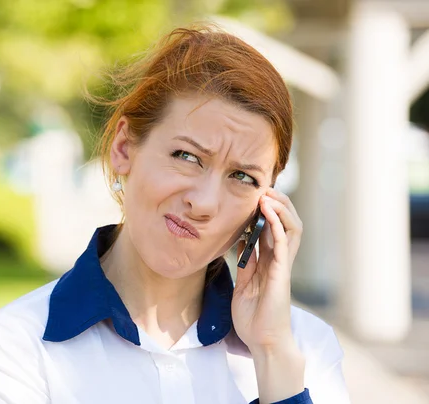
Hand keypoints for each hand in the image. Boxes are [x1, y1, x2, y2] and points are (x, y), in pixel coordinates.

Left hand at [231, 188, 304, 401]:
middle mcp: (280, 260)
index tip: (253, 193)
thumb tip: (240, 241)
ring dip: (280, 208)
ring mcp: (283, 265)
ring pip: (291, 228)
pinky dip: (277, 224)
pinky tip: (267, 210)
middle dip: (277, 203)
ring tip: (267, 193)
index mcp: (270, 261)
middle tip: (263, 187)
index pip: (272, 227)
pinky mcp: (282, 273)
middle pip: (286, 222)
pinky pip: (284, 243)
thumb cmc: (254, 316)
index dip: (266, 209)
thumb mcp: (244, 284)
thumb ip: (245, 263)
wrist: (262, 341)